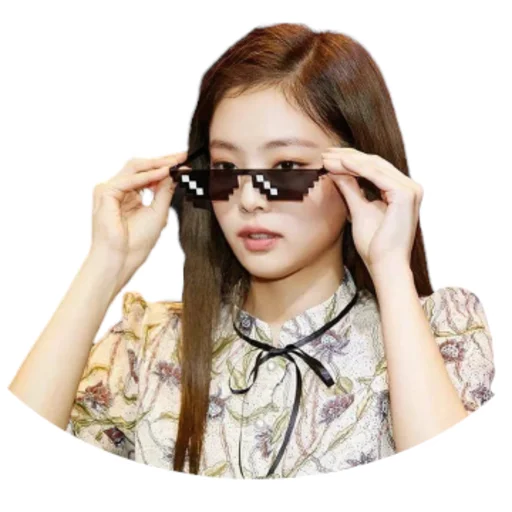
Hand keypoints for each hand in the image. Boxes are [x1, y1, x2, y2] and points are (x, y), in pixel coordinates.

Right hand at [89, 151, 189, 284]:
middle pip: (141, 167)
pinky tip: (164, 173)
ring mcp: (110, 191)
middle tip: (182, 156)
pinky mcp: (105, 193)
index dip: (166, 167)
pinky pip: (130, 180)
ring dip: (157, 164)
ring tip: (176, 162)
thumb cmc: (136, 243)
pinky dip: (148, 176)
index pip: (147, 175)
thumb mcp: (158, 213)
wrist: (121, 260)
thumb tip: (175, 173)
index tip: (185, 163)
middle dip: (163, 161)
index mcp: (128, 196)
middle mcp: (118, 190)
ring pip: (136, 168)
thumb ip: (164, 192)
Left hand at [322, 147, 422, 274]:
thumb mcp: (358, 210)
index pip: (374, 168)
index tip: (328, 158)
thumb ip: (350, 189)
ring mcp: (410, 189)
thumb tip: (336, 171)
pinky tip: (340, 164)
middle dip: (347, 156)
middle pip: (374, 163)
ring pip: (374, 165)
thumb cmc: (374, 245)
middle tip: (324, 153)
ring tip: (327, 158)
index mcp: (401, 191)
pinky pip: (376, 174)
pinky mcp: (405, 194)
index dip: (350, 160)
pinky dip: (357, 167)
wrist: (385, 265)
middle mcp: (410, 187)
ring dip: (348, 160)